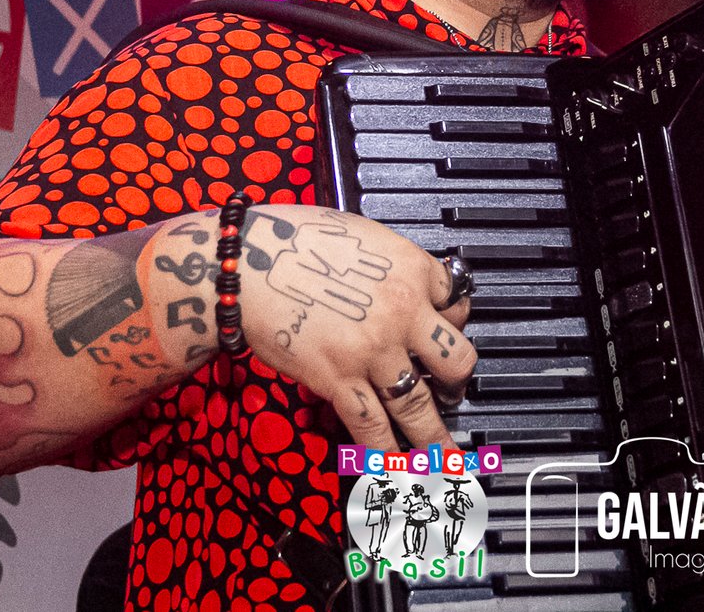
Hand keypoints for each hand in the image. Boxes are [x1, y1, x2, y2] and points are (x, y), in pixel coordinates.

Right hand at [234, 206, 474, 451]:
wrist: (246, 262)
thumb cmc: (293, 238)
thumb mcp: (362, 234)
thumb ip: (390, 263)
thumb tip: (400, 281)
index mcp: (411, 269)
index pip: (457, 303)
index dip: (454, 322)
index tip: (448, 334)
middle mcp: (403, 312)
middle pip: (456, 359)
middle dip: (456, 383)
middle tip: (451, 393)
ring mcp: (373, 350)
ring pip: (419, 404)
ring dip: (434, 438)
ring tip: (446, 458)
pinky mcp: (338, 379)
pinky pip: (371, 425)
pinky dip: (384, 452)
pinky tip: (395, 470)